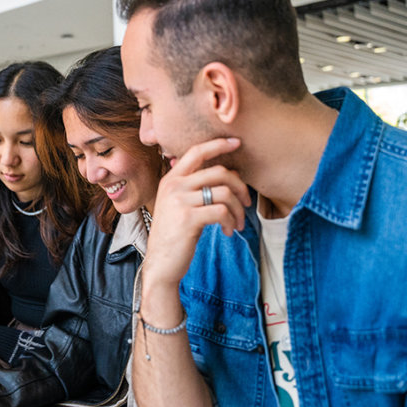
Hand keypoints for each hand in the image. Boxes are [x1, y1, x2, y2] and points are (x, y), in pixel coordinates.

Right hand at [144, 138, 249, 290]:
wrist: (161, 263)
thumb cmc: (175, 234)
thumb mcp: (179, 205)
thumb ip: (195, 187)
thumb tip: (229, 173)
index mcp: (171, 179)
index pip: (197, 151)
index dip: (219, 144)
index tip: (237, 143)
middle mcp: (173, 186)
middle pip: (219, 172)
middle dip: (240, 187)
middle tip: (246, 202)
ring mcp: (179, 201)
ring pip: (224, 193)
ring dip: (237, 209)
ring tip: (237, 223)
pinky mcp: (188, 218)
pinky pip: (222, 211)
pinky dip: (231, 221)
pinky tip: (228, 231)